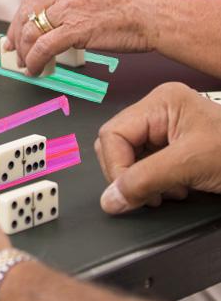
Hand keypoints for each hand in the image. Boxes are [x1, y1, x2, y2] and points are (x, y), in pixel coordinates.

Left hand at [5, 0, 159, 74]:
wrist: (155, 13)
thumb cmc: (129, 5)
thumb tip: (44, 18)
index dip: (18, 20)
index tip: (13, 33)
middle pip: (26, 13)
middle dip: (16, 37)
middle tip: (13, 52)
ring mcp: (69, 5)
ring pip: (31, 31)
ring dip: (24, 52)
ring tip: (26, 63)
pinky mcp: (75, 27)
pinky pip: (43, 46)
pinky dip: (34, 60)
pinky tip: (35, 68)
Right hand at [95, 83, 220, 213]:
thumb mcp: (190, 166)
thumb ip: (145, 180)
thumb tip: (110, 198)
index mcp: (161, 102)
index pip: (113, 134)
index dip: (116, 166)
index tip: (128, 193)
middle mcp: (160, 110)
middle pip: (118, 144)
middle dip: (131, 174)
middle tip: (152, 193)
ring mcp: (168, 127)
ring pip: (131, 157)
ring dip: (145, 180)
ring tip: (172, 190)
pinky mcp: (176, 145)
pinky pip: (147, 164)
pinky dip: (157, 182)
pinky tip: (178, 187)